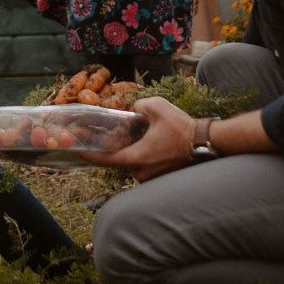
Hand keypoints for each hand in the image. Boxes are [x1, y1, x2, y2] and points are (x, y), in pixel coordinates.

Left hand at [80, 97, 195, 181]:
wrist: (206, 143)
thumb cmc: (182, 127)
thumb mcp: (157, 107)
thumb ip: (138, 105)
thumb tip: (134, 109)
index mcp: (136, 158)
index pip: (105, 160)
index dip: (89, 154)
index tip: (78, 148)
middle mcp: (141, 172)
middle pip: (120, 158)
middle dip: (117, 145)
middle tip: (116, 131)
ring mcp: (151, 177)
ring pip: (133, 162)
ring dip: (132, 149)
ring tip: (140, 134)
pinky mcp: (160, 177)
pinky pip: (145, 165)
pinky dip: (143, 154)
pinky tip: (151, 141)